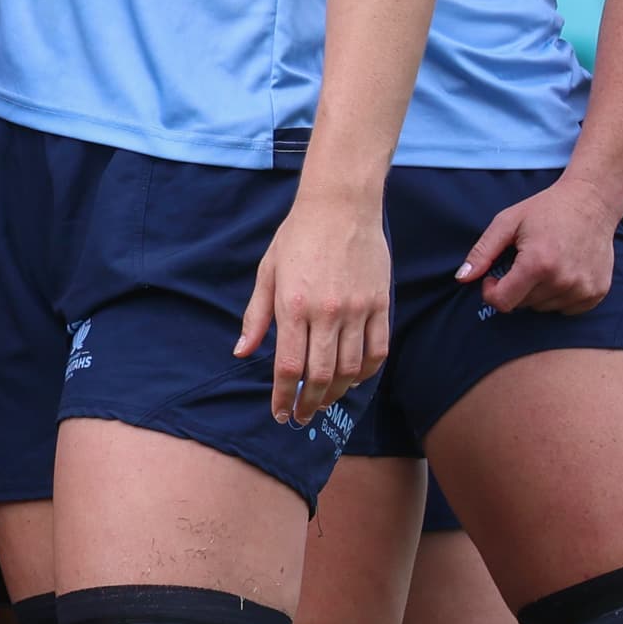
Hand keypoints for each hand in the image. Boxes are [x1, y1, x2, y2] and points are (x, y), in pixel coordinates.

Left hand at [238, 186, 390, 425]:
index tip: (279, 413)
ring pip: (351, 368)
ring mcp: (358, 309)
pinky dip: (366, 372)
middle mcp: (326, 312)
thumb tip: (241, 352)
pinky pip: (378, 350)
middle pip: (321, 375)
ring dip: (337, 392)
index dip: (282, 396)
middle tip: (301, 416)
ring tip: (324, 400)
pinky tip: (353, 378)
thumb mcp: (267, 273)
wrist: (340, 207)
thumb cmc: (297, 238)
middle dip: (309, 403)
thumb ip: (256, 317)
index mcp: (292, 305)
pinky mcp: (381, 304)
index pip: (288, 366)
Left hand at [457, 176, 621, 316]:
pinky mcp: (597, 293)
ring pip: (544, 308)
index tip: (493, 277)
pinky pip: (567, 309)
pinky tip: (562, 272)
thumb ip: (482, 252)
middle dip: (515, 288)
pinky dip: (559, 296)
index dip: (491, 292)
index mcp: (538, 264)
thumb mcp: (506, 223)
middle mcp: (563, 281)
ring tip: (544, 263)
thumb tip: (461, 278)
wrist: (590, 202)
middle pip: (523, 304)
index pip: (503, 302)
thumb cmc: (545, 210)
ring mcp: (584, 289)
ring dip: (537, 292)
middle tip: (523, 262)